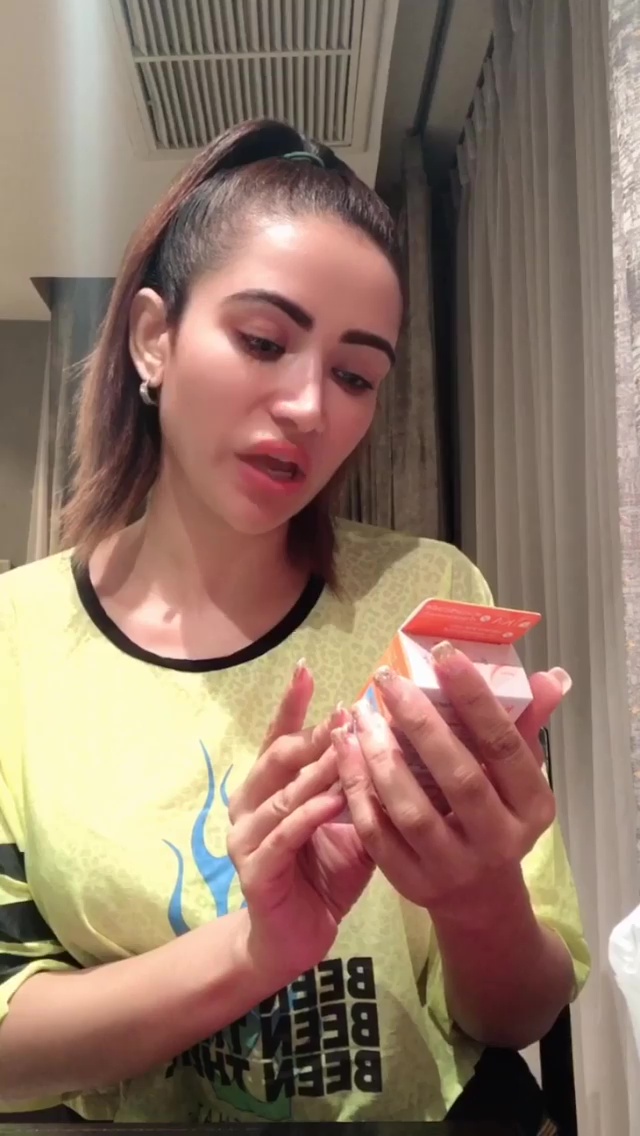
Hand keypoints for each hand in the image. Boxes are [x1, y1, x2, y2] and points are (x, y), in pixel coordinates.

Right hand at [227, 663, 372, 981]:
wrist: (296, 938)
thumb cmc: (325, 873)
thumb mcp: (352, 823)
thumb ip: (364, 786)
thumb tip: (408, 741)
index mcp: (270, 787)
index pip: (279, 736)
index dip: (292, 703)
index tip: (307, 667)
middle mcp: (250, 804)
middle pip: (278, 756)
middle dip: (313, 732)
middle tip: (346, 710)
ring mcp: (247, 837)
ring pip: (282, 792)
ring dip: (315, 769)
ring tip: (347, 746)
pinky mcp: (256, 870)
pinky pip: (284, 835)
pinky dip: (310, 815)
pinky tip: (336, 799)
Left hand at [332, 645, 568, 922]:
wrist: (480, 898)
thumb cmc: (498, 816)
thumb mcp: (520, 777)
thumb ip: (526, 724)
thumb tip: (550, 676)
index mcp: (532, 808)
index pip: (504, 748)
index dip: (475, 700)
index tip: (443, 655)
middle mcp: (498, 841)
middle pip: (458, 778)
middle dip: (420, 723)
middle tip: (388, 679)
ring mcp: (452, 867)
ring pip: (411, 809)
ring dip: (380, 755)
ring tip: (360, 713)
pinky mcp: (410, 883)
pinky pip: (376, 832)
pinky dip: (357, 787)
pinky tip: (344, 748)